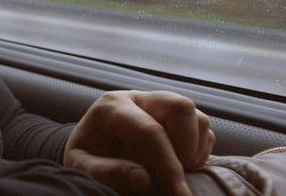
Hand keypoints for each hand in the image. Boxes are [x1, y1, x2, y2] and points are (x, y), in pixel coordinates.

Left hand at [62, 90, 213, 195]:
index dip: (166, 164)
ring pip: (199, 120)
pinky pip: (205, 134)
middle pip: (181, 107)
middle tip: (170, 178)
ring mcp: (162, 107)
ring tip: (168, 174)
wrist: (92, 150)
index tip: (177, 195)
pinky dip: (198, 155)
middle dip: (184, 148)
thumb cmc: (86, 156)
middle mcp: (141, 100)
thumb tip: (143, 179)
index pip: (149, 130)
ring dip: (192, 154)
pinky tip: (177, 168)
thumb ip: (105, 172)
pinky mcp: (179, 121)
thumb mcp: (80, 166)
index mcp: (112, 106)